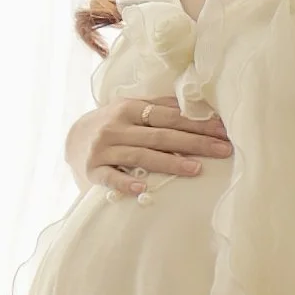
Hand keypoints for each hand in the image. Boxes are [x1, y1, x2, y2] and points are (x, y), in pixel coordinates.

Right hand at [82, 91, 231, 197]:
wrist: (72, 139)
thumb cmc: (113, 124)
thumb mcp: (131, 109)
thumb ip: (159, 108)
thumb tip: (198, 106)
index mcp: (130, 109)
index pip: (169, 116)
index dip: (197, 123)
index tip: (223, 131)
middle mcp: (116, 127)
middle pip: (160, 135)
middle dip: (194, 142)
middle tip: (223, 149)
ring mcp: (103, 150)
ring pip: (141, 156)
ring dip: (170, 163)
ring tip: (196, 169)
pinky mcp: (93, 171)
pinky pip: (111, 178)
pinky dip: (125, 183)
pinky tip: (142, 189)